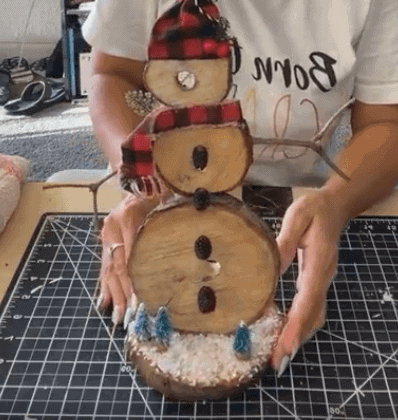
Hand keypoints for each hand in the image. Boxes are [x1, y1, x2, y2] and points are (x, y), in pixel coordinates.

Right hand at [97, 187, 171, 325]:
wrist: (136, 176)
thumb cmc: (155, 189)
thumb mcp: (164, 198)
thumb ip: (173, 212)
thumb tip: (196, 229)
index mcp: (127, 218)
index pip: (129, 256)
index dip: (132, 280)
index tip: (139, 300)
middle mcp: (113, 229)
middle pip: (116, 267)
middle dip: (122, 294)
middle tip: (127, 317)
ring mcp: (106, 236)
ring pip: (108, 269)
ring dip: (113, 295)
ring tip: (117, 317)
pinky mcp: (105, 241)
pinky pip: (103, 266)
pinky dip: (104, 286)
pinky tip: (104, 303)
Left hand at [271, 189, 345, 373]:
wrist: (336, 206)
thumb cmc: (315, 209)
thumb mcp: (298, 216)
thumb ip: (285, 241)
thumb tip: (272, 267)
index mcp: (319, 263)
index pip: (307, 300)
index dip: (296, 325)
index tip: (285, 346)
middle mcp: (324, 277)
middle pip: (311, 315)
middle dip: (295, 340)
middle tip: (277, 362)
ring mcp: (324, 281)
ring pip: (314, 316)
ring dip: (299, 336)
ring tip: (280, 356)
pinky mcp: (319, 281)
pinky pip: (312, 309)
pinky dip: (301, 325)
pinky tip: (287, 333)